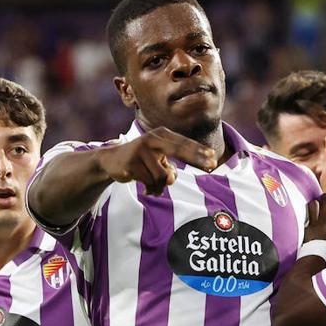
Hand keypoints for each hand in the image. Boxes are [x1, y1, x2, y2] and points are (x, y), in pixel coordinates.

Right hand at [95, 126, 217, 195]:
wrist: (112, 160)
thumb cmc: (142, 160)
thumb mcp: (158, 162)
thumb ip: (169, 169)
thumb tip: (170, 179)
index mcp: (160, 135)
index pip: (183, 143)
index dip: (199, 151)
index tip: (214, 158)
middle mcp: (152, 139)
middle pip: (179, 150)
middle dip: (197, 159)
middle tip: (211, 167)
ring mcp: (141, 150)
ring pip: (163, 176)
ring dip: (161, 187)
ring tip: (155, 189)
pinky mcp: (132, 163)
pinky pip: (150, 182)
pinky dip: (151, 190)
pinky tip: (146, 191)